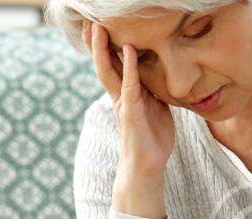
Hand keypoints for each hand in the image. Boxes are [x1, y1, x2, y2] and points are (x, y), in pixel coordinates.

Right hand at [81, 20, 174, 180]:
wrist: (147, 166)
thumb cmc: (152, 138)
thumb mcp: (157, 109)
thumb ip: (155, 92)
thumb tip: (162, 77)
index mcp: (126, 94)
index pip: (113, 66)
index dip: (106, 47)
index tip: (100, 27)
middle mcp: (120, 96)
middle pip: (104, 64)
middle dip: (96, 43)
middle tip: (89, 20)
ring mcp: (123, 104)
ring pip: (109, 71)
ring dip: (103, 49)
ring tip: (98, 28)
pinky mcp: (131, 112)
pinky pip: (130, 85)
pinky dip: (130, 66)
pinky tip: (129, 49)